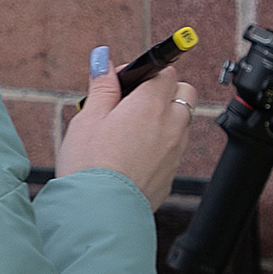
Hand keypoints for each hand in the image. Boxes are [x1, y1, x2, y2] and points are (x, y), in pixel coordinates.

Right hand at [57, 55, 195, 207]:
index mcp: (150, 105)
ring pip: (182, 120)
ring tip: (131, 130)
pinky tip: (135, 154)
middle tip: (133, 103)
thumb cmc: (89, 165)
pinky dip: (163, 144)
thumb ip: (102, 86)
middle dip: (164, 90)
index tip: (124, 81)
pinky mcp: (172, 174)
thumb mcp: (88, 118)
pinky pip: (175, 148)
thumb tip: (104, 60)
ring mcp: (176, 151)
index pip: (165, 71)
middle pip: (184, 91)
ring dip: (165, 117)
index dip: (145, 72)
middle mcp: (171, 125)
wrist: (99, 213)